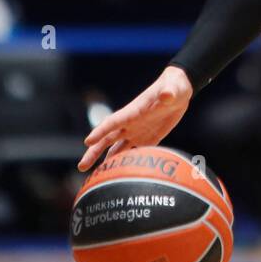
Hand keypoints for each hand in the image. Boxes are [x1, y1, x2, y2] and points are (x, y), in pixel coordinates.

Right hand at [79, 66, 193, 170]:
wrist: (179, 92)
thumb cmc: (174, 86)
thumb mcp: (173, 88)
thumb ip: (168, 92)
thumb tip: (167, 95)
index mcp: (133, 111)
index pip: (112, 122)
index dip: (100, 131)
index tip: (87, 142)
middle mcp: (130, 123)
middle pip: (107, 139)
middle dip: (94, 152)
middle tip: (81, 166)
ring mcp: (137, 132)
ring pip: (117, 148)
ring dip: (107, 161)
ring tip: (96, 175)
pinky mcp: (148, 138)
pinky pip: (135, 152)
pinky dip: (127, 162)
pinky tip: (120, 174)